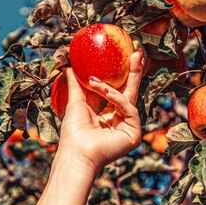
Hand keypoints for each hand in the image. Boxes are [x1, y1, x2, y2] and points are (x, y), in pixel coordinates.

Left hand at [57, 50, 143, 170]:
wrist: (76, 152)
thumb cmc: (73, 133)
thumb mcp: (76, 102)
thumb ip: (76, 84)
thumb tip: (68, 67)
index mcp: (108, 115)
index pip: (119, 91)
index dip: (123, 75)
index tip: (127, 56)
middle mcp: (120, 120)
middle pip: (130, 92)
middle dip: (134, 72)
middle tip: (137, 52)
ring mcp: (129, 127)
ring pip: (127, 98)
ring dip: (111, 88)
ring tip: (95, 81)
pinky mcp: (134, 133)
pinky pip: (129, 108)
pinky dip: (116, 99)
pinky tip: (105, 92)